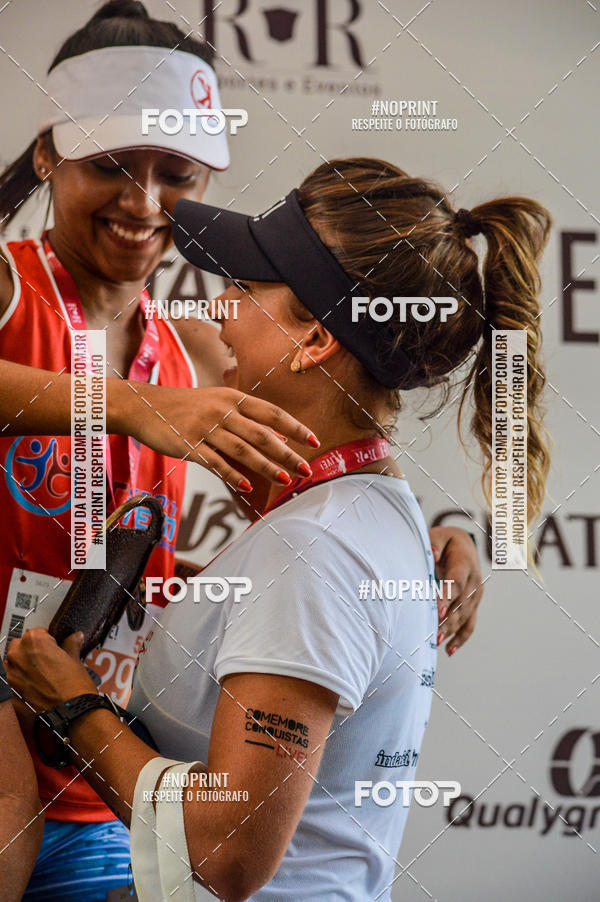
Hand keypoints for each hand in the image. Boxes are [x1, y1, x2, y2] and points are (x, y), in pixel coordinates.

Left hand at [5, 629, 96, 713]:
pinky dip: (26, 681)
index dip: (48, 639)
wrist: (72, 711)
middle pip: (21, 646)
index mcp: (33, 641)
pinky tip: (41, 686)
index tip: (55, 646)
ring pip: (16, 663)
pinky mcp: (13, 691)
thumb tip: (74, 637)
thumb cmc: (73, 686)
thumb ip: (71, 644)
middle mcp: (18, 656)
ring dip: (27, 665)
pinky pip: (17, 680)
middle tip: (49, 659)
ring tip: (45, 673)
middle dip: (33, 650)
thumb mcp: (75, 658)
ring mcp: (13, 675)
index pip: (38, 632)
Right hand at [114, 383, 318, 491]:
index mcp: (232, 398)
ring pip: (242, 449)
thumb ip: (248, 419)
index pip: (271, 412)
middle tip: (306, 469)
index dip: (295, 427)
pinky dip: (232, 474)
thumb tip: (281, 436)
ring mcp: (205, 427)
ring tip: (285, 480)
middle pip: (261, 434)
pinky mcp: (188, 444)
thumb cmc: (186, 407)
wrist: (143, 406)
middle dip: (287, 453)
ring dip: (266, 466)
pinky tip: (247, 486)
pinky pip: (214, 462)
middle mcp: (222, 411)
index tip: (314, 441)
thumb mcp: (218, 404)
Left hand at [428, 527, 483, 656]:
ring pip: (464, 616)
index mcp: (465, 562)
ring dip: (451, 631)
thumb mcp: (439, 536)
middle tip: (433, 634)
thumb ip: (434, 544)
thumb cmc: (446, 542)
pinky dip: (460, 638)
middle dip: (447, 620)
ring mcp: (476, 595)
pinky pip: (469, 624)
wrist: (464, 545)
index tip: (437, 611)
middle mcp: (474, 581)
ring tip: (436, 642)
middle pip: (461, 603)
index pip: (457, 581)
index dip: (448, 597)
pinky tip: (449, 651)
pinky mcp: (473, 605)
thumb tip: (433, 554)